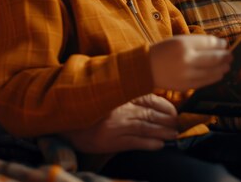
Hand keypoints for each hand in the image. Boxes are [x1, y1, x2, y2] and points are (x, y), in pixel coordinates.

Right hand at [60, 94, 178, 153]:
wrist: (63, 120)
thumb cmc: (87, 107)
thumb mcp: (106, 94)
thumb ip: (126, 95)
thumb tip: (150, 99)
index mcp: (120, 95)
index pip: (149, 98)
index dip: (165, 106)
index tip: (173, 112)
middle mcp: (120, 108)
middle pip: (150, 113)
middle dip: (167, 120)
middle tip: (178, 125)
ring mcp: (116, 125)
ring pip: (146, 127)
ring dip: (162, 132)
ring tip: (173, 135)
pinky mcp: (110, 141)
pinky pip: (134, 142)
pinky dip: (149, 144)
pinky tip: (159, 145)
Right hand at [149, 34, 231, 90]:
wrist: (146, 67)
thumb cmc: (163, 51)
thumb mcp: (178, 41)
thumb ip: (197, 43)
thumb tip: (218, 46)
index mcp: (184, 43)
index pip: (209, 43)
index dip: (220, 44)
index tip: (226, 44)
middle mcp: (186, 58)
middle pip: (213, 58)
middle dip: (225, 57)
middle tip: (231, 56)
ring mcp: (186, 74)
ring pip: (211, 72)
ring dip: (222, 68)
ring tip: (227, 66)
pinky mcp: (185, 85)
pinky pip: (204, 82)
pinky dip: (214, 78)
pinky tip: (219, 75)